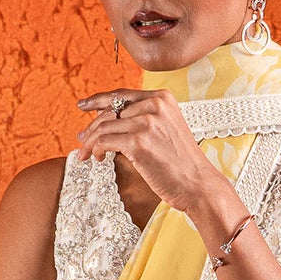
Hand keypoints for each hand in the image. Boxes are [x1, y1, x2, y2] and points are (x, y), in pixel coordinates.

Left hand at [73, 89, 239, 235]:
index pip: (121, 95)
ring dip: (91, 142)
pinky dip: (97, 150)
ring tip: (87, 155)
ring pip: (103, 127)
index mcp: (162, 98)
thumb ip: (142, 120)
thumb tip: (104, 122)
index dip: (98, 100)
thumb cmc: (181, 164)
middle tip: (82, 141)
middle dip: (92, 127)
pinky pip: (105, 141)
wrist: (199, 184)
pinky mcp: (138, 142)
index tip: (82, 106)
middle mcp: (154, 105)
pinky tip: (100, 159)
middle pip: (109, 111)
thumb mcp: (166, 131)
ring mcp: (146, 122)